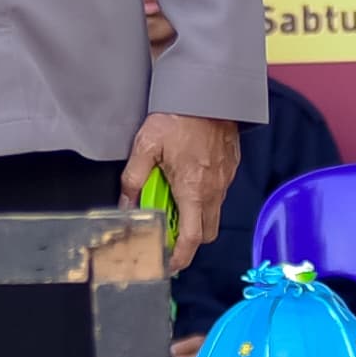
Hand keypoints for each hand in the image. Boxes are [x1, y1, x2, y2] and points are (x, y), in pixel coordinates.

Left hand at [122, 112, 242, 260]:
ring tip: (173, 199)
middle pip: (206, 232)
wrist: (208, 92)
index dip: (180, 257)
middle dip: (188, 240)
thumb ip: (133, 180)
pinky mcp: (230, 167)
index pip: (191, 238)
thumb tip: (125, 205)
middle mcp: (214, 190)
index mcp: (193, 190)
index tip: (168, 264)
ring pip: (213, 213)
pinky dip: (204, 197)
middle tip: (167, 231)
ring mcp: (225, 179)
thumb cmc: (177, 117)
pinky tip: (187, 179)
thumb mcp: (145, 147)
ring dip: (195, 216)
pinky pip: (219, 193)